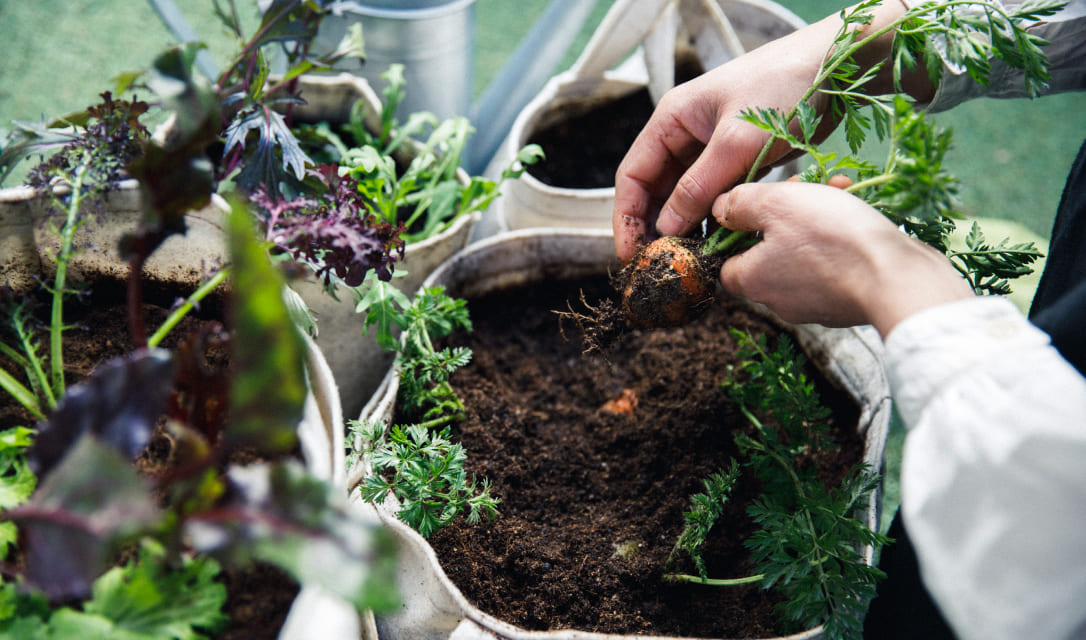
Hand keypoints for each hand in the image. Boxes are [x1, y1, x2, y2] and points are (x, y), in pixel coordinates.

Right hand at [612, 1, 928, 263]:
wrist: (835, 66)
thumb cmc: (783, 87)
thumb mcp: (737, 141)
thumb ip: (700, 186)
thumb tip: (667, 227)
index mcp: (672, 119)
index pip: (634, 174)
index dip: (627, 217)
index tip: (631, 254)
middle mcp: (686, 134)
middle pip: (655, 189)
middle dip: (653, 228)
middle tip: (658, 266)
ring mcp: (712, 147)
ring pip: (686, 195)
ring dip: (684, 227)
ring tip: (687, 262)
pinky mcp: (738, 159)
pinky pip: (715, 195)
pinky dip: (711, 219)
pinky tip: (715, 245)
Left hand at [712, 180, 972, 336]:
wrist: (898, 278)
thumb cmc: (833, 239)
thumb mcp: (776, 204)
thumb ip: (740, 204)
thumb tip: (721, 209)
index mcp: (752, 281)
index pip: (725, 258)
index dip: (738, 227)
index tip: (759, 202)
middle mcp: (778, 300)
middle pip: (767, 250)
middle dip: (786, 212)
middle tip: (806, 186)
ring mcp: (814, 304)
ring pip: (803, 252)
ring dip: (817, 217)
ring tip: (839, 189)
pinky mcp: (846, 301)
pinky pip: (833, 263)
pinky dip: (841, 237)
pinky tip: (858, 213)